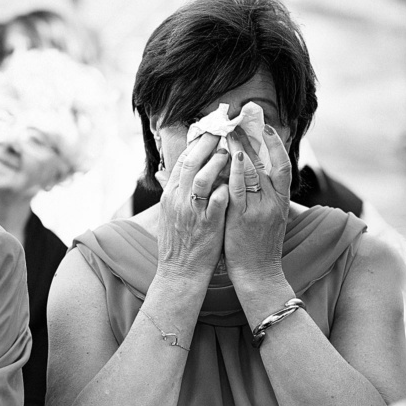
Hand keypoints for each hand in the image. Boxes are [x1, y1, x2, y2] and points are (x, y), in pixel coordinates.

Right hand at [156, 132, 229, 283]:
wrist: (180, 273)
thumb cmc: (180, 244)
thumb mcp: (171, 214)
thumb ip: (178, 192)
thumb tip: (184, 173)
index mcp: (170, 196)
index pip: (182, 161)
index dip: (196, 144)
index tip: (207, 132)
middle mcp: (178, 201)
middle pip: (190, 163)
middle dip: (206, 144)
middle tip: (220, 132)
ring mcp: (192, 213)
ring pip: (202, 179)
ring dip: (216, 163)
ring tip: (228, 153)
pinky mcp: (208, 225)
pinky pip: (218, 201)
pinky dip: (226, 188)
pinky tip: (235, 181)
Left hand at [224, 125, 292, 288]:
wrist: (258, 273)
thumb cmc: (260, 245)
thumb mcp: (270, 217)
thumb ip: (265, 196)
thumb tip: (257, 174)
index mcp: (281, 201)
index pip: (283, 166)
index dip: (276, 144)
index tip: (266, 127)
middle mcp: (274, 202)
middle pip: (267, 163)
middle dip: (254, 140)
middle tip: (241, 121)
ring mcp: (260, 210)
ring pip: (254, 173)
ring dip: (242, 150)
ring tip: (230, 132)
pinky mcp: (244, 219)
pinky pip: (240, 191)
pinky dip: (237, 173)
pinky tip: (232, 158)